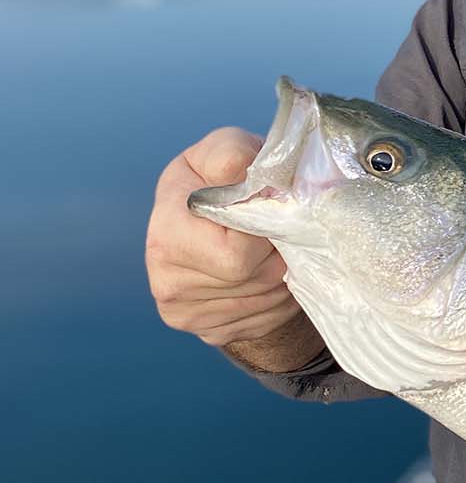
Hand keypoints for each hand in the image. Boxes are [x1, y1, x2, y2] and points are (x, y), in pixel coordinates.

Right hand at [145, 128, 308, 348]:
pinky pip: (263, 320)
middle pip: (254, 278)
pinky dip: (277, 297)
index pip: (235, 253)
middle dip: (279, 252)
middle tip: (281, 230)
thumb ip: (231, 153)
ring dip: (283, 274)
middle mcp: (166, 278)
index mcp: (166, 230)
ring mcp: (182, 311)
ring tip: (275, 248)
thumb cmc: (221, 181)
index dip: (267, 231)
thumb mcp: (224, 151)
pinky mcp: (204, 331)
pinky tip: (268, 273)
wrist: (212, 224)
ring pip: (265, 300)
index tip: (273, 210)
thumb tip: (240, 170)